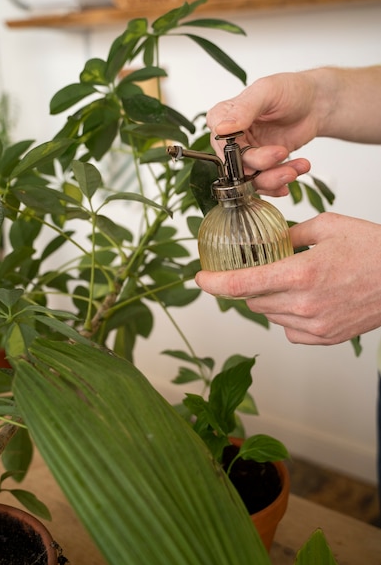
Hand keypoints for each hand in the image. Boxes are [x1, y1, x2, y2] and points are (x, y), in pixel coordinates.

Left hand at [195, 213, 380, 344]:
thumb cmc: (373, 250)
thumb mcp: (327, 226)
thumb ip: (290, 235)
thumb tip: (269, 242)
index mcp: (300, 274)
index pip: (241, 285)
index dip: (214, 283)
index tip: (200, 278)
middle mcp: (303, 305)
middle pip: (253, 300)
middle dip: (250, 284)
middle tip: (263, 268)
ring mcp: (314, 326)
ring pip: (269, 315)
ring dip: (270, 298)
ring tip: (295, 280)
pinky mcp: (324, 338)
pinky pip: (288, 330)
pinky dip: (287, 315)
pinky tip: (305, 299)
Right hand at [206, 71, 322, 196]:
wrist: (314, 103)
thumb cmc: (289, 90)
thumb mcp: (266, 92)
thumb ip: (243, 109)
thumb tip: (221, 128)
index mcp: (223, 117)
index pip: (218, 140)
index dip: (232, 150)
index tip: (251, 148)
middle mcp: (232, 139)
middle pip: (236, 164)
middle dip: (261, 164)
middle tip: (282, 152)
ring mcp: (248, 154)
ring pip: (251, 178)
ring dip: (273, 178)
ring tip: (294, 169)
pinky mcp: (264, 166)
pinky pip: (266, 182)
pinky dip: (279, 183)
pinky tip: (293, 173)